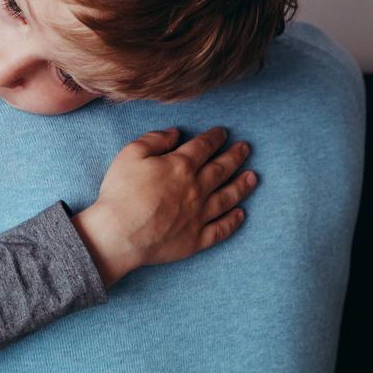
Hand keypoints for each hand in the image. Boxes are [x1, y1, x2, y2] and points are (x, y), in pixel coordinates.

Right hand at [71, 127, 255, 287]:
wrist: (119, 233)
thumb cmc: (120, 192)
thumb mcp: (130, 154)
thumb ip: (154, 139)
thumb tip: (175, 133)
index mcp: (180, 166)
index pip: (204, 147)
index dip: (215, 138)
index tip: (223, 133)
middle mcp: (196, 189)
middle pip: (221, 169)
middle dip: (235, 157)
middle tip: (246, 148)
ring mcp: (199, 215)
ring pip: (228, 197)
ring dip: (242, 186)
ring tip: (253, 178)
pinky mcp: (196, 239)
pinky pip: (221, 229)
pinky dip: (233, 221)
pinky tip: (241, 214)